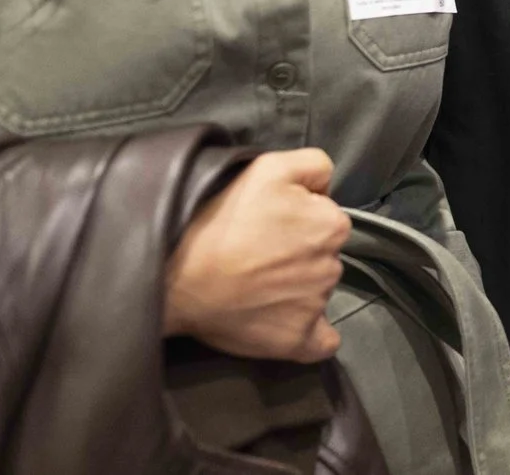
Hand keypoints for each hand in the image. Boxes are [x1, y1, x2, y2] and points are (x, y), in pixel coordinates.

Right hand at [163, 147, 350, 361]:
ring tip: (255, 284)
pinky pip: (322, 343)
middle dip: (300, 253)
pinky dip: (312, 335)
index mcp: (331, 225)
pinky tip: (291, 324)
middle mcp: (332, 266)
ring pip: (318, 292)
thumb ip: (314, 165)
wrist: (177, 275)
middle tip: (258, 253)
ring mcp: (315, 307)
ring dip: (297, 289)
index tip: (271, 224)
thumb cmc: (222, 218)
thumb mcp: (270, 167)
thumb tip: (327, 185)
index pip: (328, 219)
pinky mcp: (297, 340)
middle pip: (323, 256)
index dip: (300, 219)